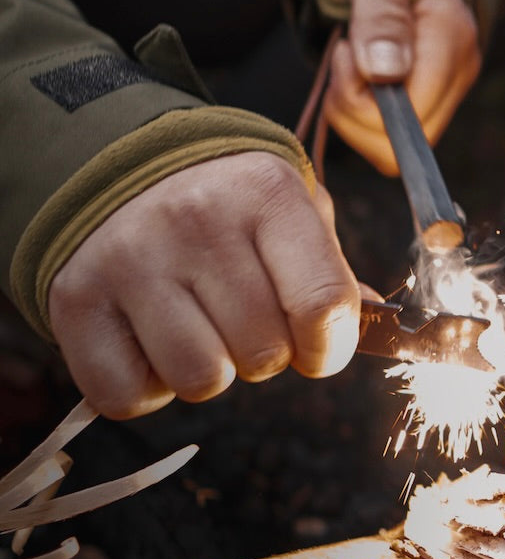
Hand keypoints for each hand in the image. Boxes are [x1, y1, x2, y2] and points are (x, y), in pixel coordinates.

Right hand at [48, 152, 360, 418]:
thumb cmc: (230, 202)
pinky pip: (129, 396)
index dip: (332, 347)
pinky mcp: (75, 300)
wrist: (119, 163)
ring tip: (201, 327)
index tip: (321, 347)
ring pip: (201, 381)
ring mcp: (129, 260)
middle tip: (248, 323)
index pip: (323, 304)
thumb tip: (375, 324)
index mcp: (265, 194)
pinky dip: (148, 388)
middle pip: (264, 354)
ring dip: (212, 372)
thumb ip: (331, 269)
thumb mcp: (292, 209)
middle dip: (270, 356)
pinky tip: (153, 341)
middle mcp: (194, 221)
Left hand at [310, 0, 480, 175]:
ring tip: (351, 57)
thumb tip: (386, 74)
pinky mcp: (426, 100)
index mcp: (452, 38)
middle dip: (354, 110)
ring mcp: (445, 90)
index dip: (365, 102)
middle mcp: (457, 72)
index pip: (414, 118)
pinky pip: (384, 138)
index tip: (349, 51)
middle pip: (401, 146)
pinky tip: (358, 71)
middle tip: (345, 55)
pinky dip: (356, 112)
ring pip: (389, 149)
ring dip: (351, 111)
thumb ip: (380, 11)